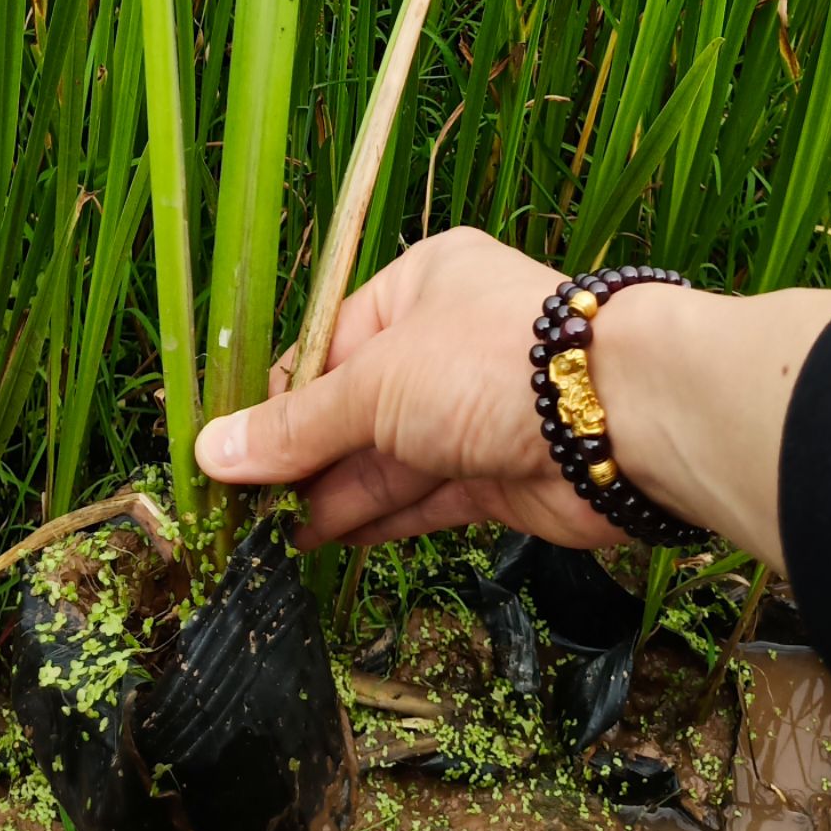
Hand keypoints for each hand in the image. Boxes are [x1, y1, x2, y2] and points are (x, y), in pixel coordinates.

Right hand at [193, 229, 830, 565]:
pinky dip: (374, 520)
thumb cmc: (493, 363)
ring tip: (265, 539)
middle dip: (301, 455)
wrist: (620, 418)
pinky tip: (321, 544)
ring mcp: (473, 412)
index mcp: (419, 285)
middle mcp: (444, 342)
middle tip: (237, 510)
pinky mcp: (496, 476)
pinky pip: (420, 498)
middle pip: (354, 404)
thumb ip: (298, 426)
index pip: (328, 343)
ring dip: (331, 495)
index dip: (281, 399)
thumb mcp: (378, 385)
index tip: (230, 453)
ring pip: (385, 457)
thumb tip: (211, 451)